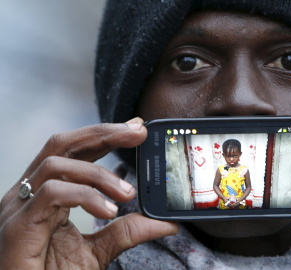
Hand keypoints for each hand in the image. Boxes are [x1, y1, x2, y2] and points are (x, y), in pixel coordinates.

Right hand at [0, 118, 177, 268]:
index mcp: (46, 195)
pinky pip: (51, 192)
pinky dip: (85, 196)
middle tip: (138, 133)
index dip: (104, 135)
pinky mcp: (17, 225)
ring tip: (128, 194)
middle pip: (62, 144)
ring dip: (99, 173)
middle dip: (103, 133)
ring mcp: (18, 208)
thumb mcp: (100, 252)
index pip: (74, 152)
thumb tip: (165, 222)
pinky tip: (108, 211)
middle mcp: (28, 195)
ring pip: (57, 163)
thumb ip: (127, 231)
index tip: (137, 128)